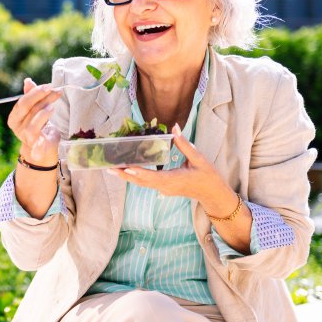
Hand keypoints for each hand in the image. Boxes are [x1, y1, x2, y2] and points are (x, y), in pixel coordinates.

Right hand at [7, 78, 61, 164]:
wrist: (43, 149)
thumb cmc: (40, 127)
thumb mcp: (36, 110)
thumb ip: (31, 96)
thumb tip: (27, 80)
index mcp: (14, 118)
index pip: (22, 102)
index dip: (34, 92)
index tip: (47, 86)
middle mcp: (16, 127)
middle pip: (26, 107)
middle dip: (40, 96)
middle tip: (53, 89)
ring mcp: (24, 136)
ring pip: (33, 118)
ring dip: (44, 108)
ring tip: (54, 102)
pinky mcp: (34, 145)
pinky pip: (36, 132)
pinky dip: (43, 120)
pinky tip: (52, 110)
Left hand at [107, 124, 233, 207]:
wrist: (212, 194)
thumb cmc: (208, 176)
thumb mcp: (199, 159)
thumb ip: (185, 144)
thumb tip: (175, 128)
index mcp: (175, 179)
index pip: (154, 177)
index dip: (140, 173)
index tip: (127, 168)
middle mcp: (166, 187)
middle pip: (142, 182)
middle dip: (126, 175)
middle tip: (109, 168)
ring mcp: (164, 190)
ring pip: (142, 184)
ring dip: (127, 177)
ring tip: (112, 169)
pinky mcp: (164, 189)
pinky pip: (146, 184)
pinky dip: (136, 178)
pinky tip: (126, 171)